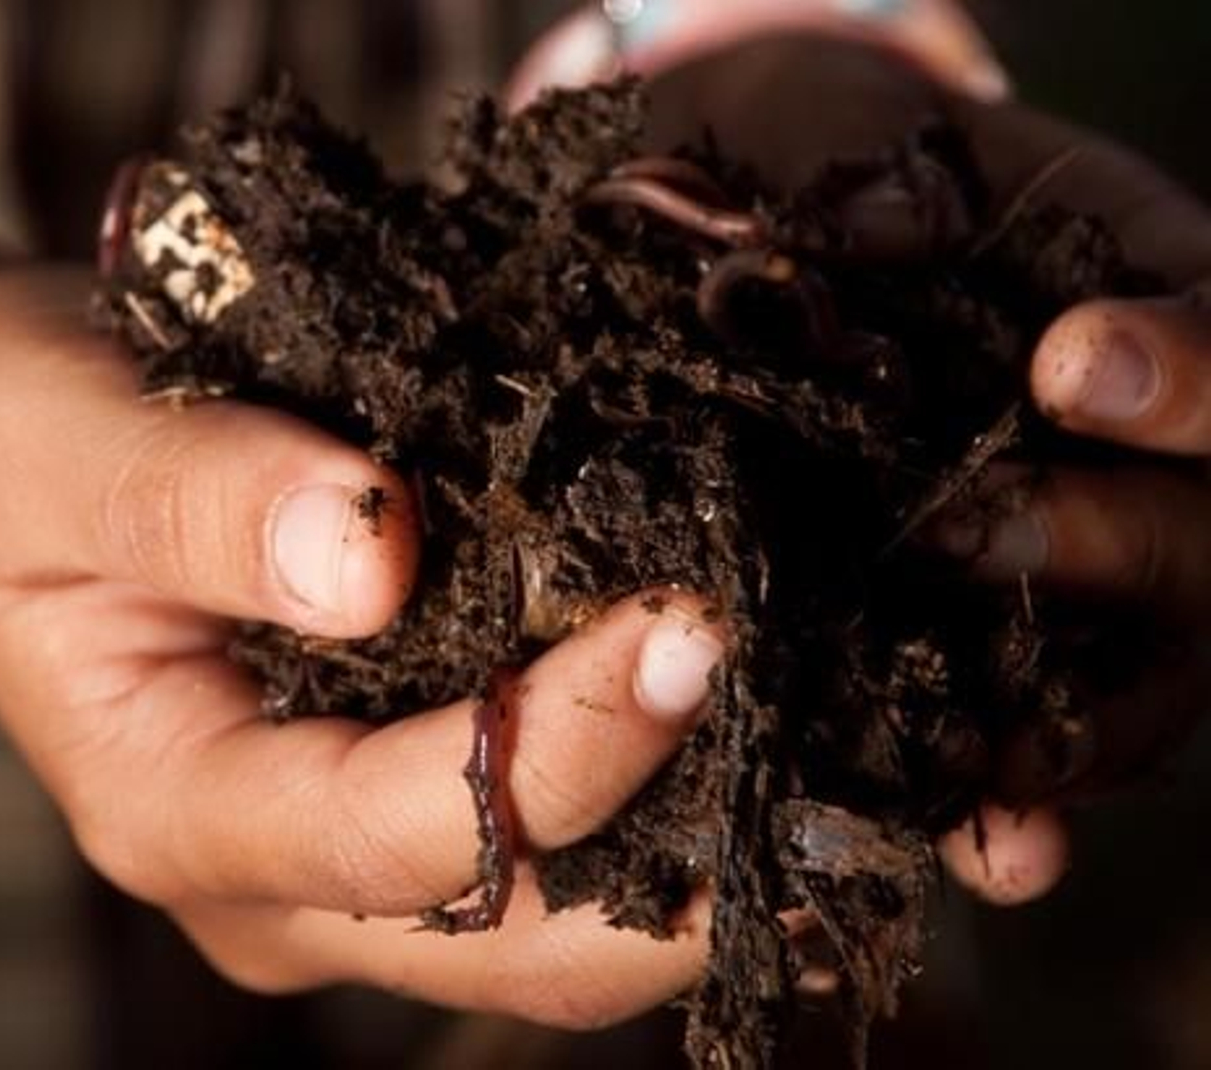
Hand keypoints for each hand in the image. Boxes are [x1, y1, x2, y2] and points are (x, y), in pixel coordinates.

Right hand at [0, 266, 750, 1028]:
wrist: (2, 467)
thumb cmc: (13, 449)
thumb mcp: (64, 444)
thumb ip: (202, 502)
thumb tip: (371, 557)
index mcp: (176, 807)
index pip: (397, 832)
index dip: (556, 749)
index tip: (687, 624)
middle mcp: (277, 881)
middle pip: (515, 941)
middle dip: (684, 850)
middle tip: (825, 709)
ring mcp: (348, 868)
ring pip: (564, 930)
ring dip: (712, 856)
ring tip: (850, 744)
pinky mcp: (403, 813)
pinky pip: (565, 856)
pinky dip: (678, 807)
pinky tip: (778, 729)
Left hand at [643, 37, 1210, 874]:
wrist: (755, 231)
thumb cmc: (821, 165)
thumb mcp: (846, 142)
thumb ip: (875, 189)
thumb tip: (872, 250)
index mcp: (1158, 318)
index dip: (1182, 376)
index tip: (1064, 365)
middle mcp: (1147, 466)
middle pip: (1203, 545)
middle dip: (1106, 543)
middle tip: (963, 537)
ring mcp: (1082, 579)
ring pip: (1140, 674)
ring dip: (1074, 723)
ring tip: (995, 761)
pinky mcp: (979, 658)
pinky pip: (1029, 739)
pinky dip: (1007, 800)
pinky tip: (979, 843)